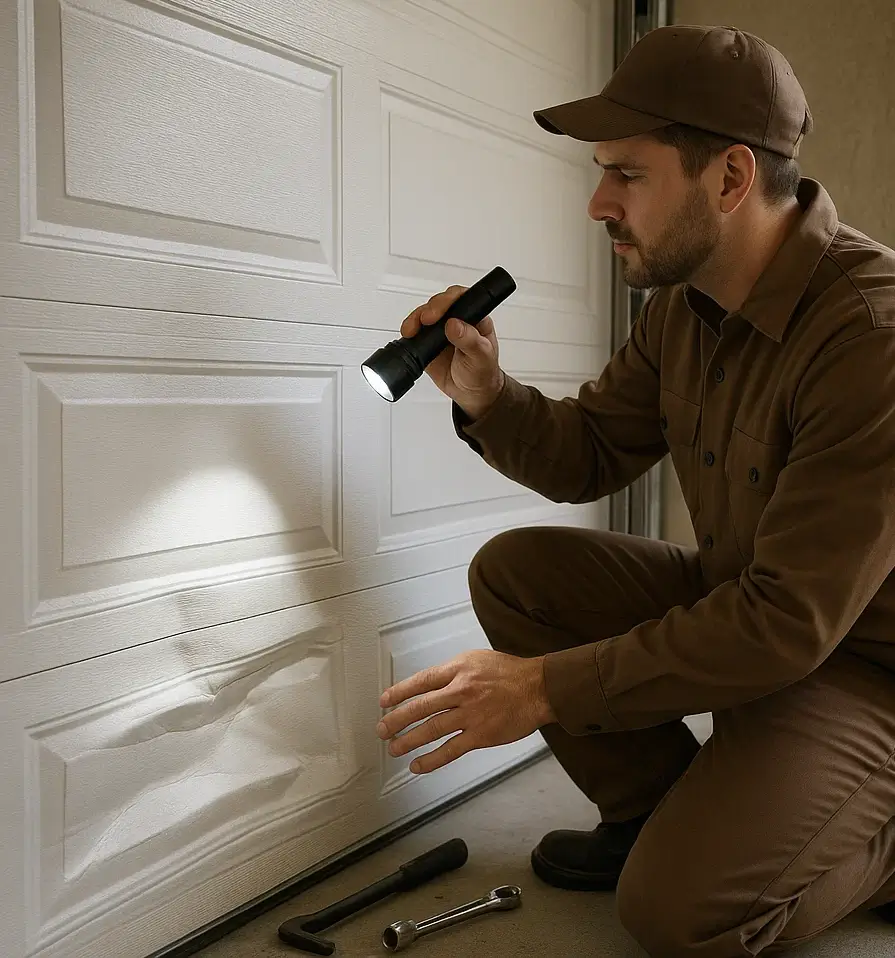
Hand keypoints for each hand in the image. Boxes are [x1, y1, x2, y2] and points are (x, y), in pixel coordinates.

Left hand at [376, 650, 556, 774]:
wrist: (538, 688)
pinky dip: (431, 760)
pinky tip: (418, 765)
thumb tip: (429, 686)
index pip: (421, 681)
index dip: (399, 692)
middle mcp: (461, 690)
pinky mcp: (481, 735)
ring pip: (431, 729)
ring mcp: (470, 714)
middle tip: (382, 729)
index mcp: (458, 669)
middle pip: (420, 706)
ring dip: (408, 740)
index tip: (384, 702)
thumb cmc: (510, 673)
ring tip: (394, 748)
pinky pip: (450, 750)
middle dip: (396, 719)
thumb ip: (453, 672)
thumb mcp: (477, 660)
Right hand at [400, 286, 504, 419]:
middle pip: (439, 303)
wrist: (472, 394)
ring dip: (415, 319)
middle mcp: (457, 320)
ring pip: (424, 314)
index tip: (437, 314)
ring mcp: (441, 330)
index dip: (447, 301)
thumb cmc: (482, 373)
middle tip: (424, 321)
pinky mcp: (428, 342)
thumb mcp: (481, 357)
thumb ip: (470, 340)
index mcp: (475, 319)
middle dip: (428, 309)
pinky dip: (409, 331)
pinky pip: (416, 331)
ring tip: (411, 331)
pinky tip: (408, 336)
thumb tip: (454, 324)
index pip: (461, 299)